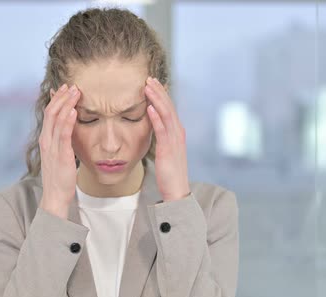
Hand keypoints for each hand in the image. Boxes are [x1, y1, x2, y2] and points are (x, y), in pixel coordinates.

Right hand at [38, 83, 80, 218]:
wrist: (55, 195)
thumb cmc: (59, 175)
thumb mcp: (59, 153)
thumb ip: (62, 139)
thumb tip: (70, 126)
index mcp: (45, 139)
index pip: (49, 113)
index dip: (57, 99)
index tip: (66, 88)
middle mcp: (46, 141)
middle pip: (51, 112)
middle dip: (62, 97)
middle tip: (72, 85)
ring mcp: (52, 148)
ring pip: (56, 120)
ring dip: (66, 104)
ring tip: (75, 92)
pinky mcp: (61, 155)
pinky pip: (63, 135)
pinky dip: (68, 121)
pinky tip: (74, 111)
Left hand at [144, 77, 189, 201]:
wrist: (177, 189)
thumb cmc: (170, 171)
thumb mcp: (166, 150)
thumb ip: (162, 136)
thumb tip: (154, 125)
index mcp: (177, 132)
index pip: (169, 108)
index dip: (161, 94)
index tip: (152, 83)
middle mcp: (178, 133)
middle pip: (169, 106)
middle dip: (159, 91)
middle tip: (148, 78)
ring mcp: (174, 140)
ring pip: (166, 114)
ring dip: (156, 99)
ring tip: (147, 87)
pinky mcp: (168, 149)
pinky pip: (162, 130)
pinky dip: (155, 117)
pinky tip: (148, 108)